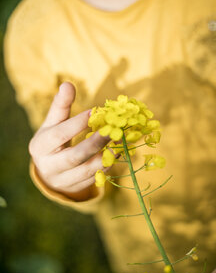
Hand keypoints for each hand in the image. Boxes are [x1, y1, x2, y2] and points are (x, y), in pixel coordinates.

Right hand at [29, 82, 109, 200]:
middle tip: (114, 131)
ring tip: (119, 143)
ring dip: (105, 157)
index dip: (76, 124)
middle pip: (74, 156)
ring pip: (86, 171)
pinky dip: (106, 166)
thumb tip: (67, 84)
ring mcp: (62, 180)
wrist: (48, 170)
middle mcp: (48, 166)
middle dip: (95, 143)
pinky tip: (117, 154)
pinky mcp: (75, 188)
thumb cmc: (52, 141)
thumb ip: (61, 105)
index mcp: (40, 146)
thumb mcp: (52, 123)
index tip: (94, 112)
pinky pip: (93, 178)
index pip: (58, 135)